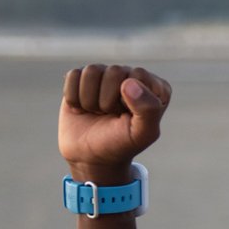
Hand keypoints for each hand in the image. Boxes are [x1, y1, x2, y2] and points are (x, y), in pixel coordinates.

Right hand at [59, 64, 170, 180]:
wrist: (91, 157)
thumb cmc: (120, 144)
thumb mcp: (142, 134)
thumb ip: (148, 110)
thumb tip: (129, 82)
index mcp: (155, 87)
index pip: (138, 74)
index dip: (128, 99)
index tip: (128, 116)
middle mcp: (132, 77)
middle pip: (113, 71)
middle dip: (107, 101)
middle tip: (110, 116)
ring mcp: (107, 76)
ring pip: (91, 71)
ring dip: (90, 100)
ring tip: (98, 112)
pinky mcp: (83, 79)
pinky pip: (73, 75)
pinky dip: (73, 97)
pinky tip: (83, 108)